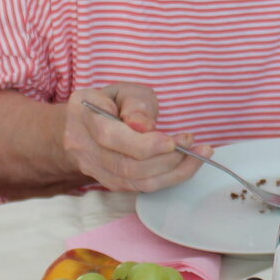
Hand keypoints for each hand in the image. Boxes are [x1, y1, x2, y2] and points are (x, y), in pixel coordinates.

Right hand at [61, 83, 202, 192]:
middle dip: (165, 158)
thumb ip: (137, 105)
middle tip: (192, 144)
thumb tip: (145, 127)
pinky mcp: (109, 182)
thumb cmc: (114, 102)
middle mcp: (82, 146)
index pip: (110, 136)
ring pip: (135, 182)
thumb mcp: (127, 91)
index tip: (173, 141)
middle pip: (125, 165)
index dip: (144, 144)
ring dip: (172, 171)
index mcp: (84, 114)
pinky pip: (140, 188)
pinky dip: (168, 178)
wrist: (90, 123)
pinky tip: (186, 164)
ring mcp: (92, 168)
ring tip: (198, 154)